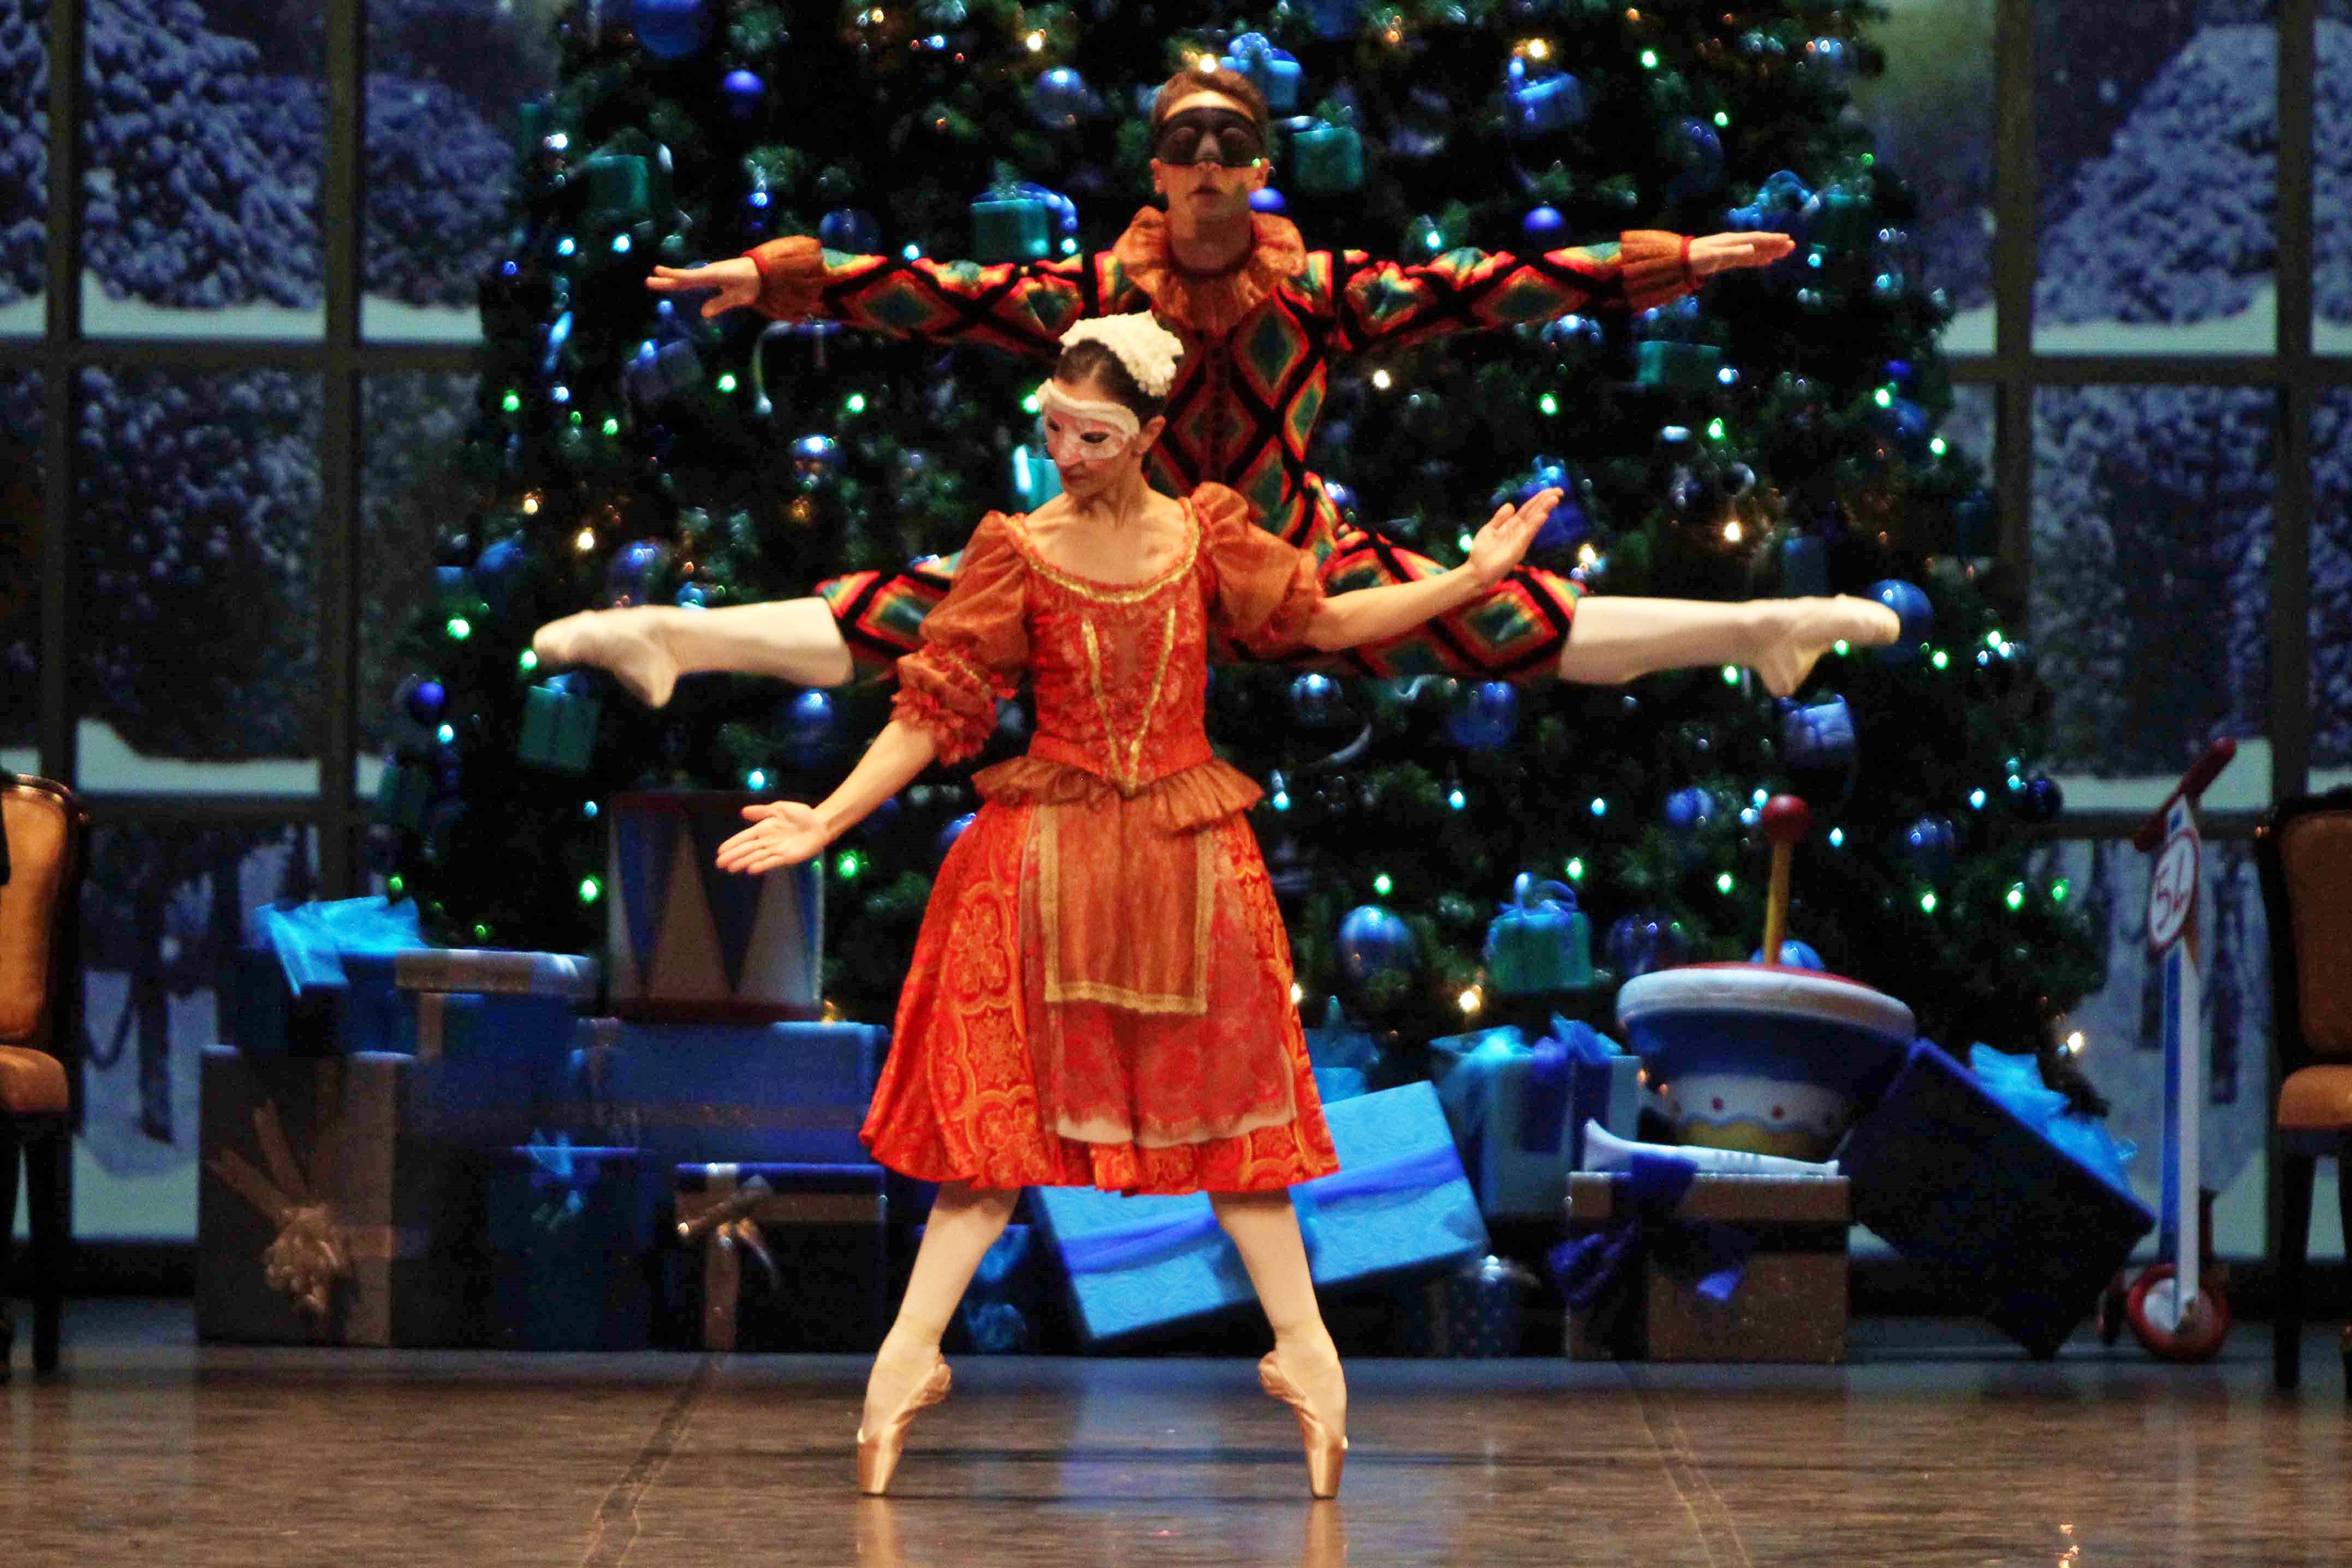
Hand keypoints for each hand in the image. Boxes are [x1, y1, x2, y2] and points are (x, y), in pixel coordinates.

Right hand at [646, 256, 761, 317]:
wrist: (762, 270)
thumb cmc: (752, 282)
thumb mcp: (740, 296)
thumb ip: (722, 303)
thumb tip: (703, 314)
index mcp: (713, 275)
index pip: (689, 277)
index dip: (673, 276)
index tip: (657, 272)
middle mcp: (708, 272)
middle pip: (684, 278)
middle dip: (666, 280)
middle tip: (648, 281)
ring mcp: (710, 273)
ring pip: (687, 278)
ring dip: (672, 280)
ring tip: (656, 281)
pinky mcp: (713, 276)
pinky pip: (695, 279)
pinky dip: (683, 281)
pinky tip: (677, 284)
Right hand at [714, 801, 830, 873]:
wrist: (819, 823)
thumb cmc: (801, 814)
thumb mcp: (779, 808)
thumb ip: (762, 811)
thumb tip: (743, 812)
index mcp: (764, 829)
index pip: (744, 838)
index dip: (732, 844)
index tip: (720, 851)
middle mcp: (767, 841)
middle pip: (747, 849)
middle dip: (733, 856)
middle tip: (719, 863)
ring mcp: (776, 850)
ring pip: (756, 857)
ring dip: (743, 862)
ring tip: (730, 868)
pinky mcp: (786, 857)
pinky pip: (771, 862)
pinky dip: (761, 866)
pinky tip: (751, 869)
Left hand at [1465, 488, 1559, 589]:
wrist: (1476, 573)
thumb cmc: (1482, 553)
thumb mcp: (1489, 530)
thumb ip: (1500, 518)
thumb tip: (1511, 505)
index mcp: (1512, 526)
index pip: (1528, 510)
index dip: (1538, 499)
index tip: (1550, 490)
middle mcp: (1519, 532)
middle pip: (1534, 513)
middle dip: (1545, 501)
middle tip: (1559, 491)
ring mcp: (1520, 540)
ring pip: (1534, 522)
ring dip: (1544, 510)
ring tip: (1554, 498)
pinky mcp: (1517, 549)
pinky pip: (1528, 534)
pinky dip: (1535, 524)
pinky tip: (1543, 515)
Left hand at [1687, 232, 1795, 275]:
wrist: (1681, 261)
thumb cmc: (1697, 258)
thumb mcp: (1716, 256)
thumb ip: (1735, 253)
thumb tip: (1753, 248)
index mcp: (1734, 241)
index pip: (1757, 238)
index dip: (1772, 239)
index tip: (1787, 239)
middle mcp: (1735, 244)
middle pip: (1759, 243)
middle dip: (1775, 245)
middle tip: (1792, 246)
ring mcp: (1732, 251)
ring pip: (1755, 251)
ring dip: (1770, 252)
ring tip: (1784, 253)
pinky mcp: (1728, 260)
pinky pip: (1747, 259)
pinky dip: (1758, 259)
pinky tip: (1766, 261)